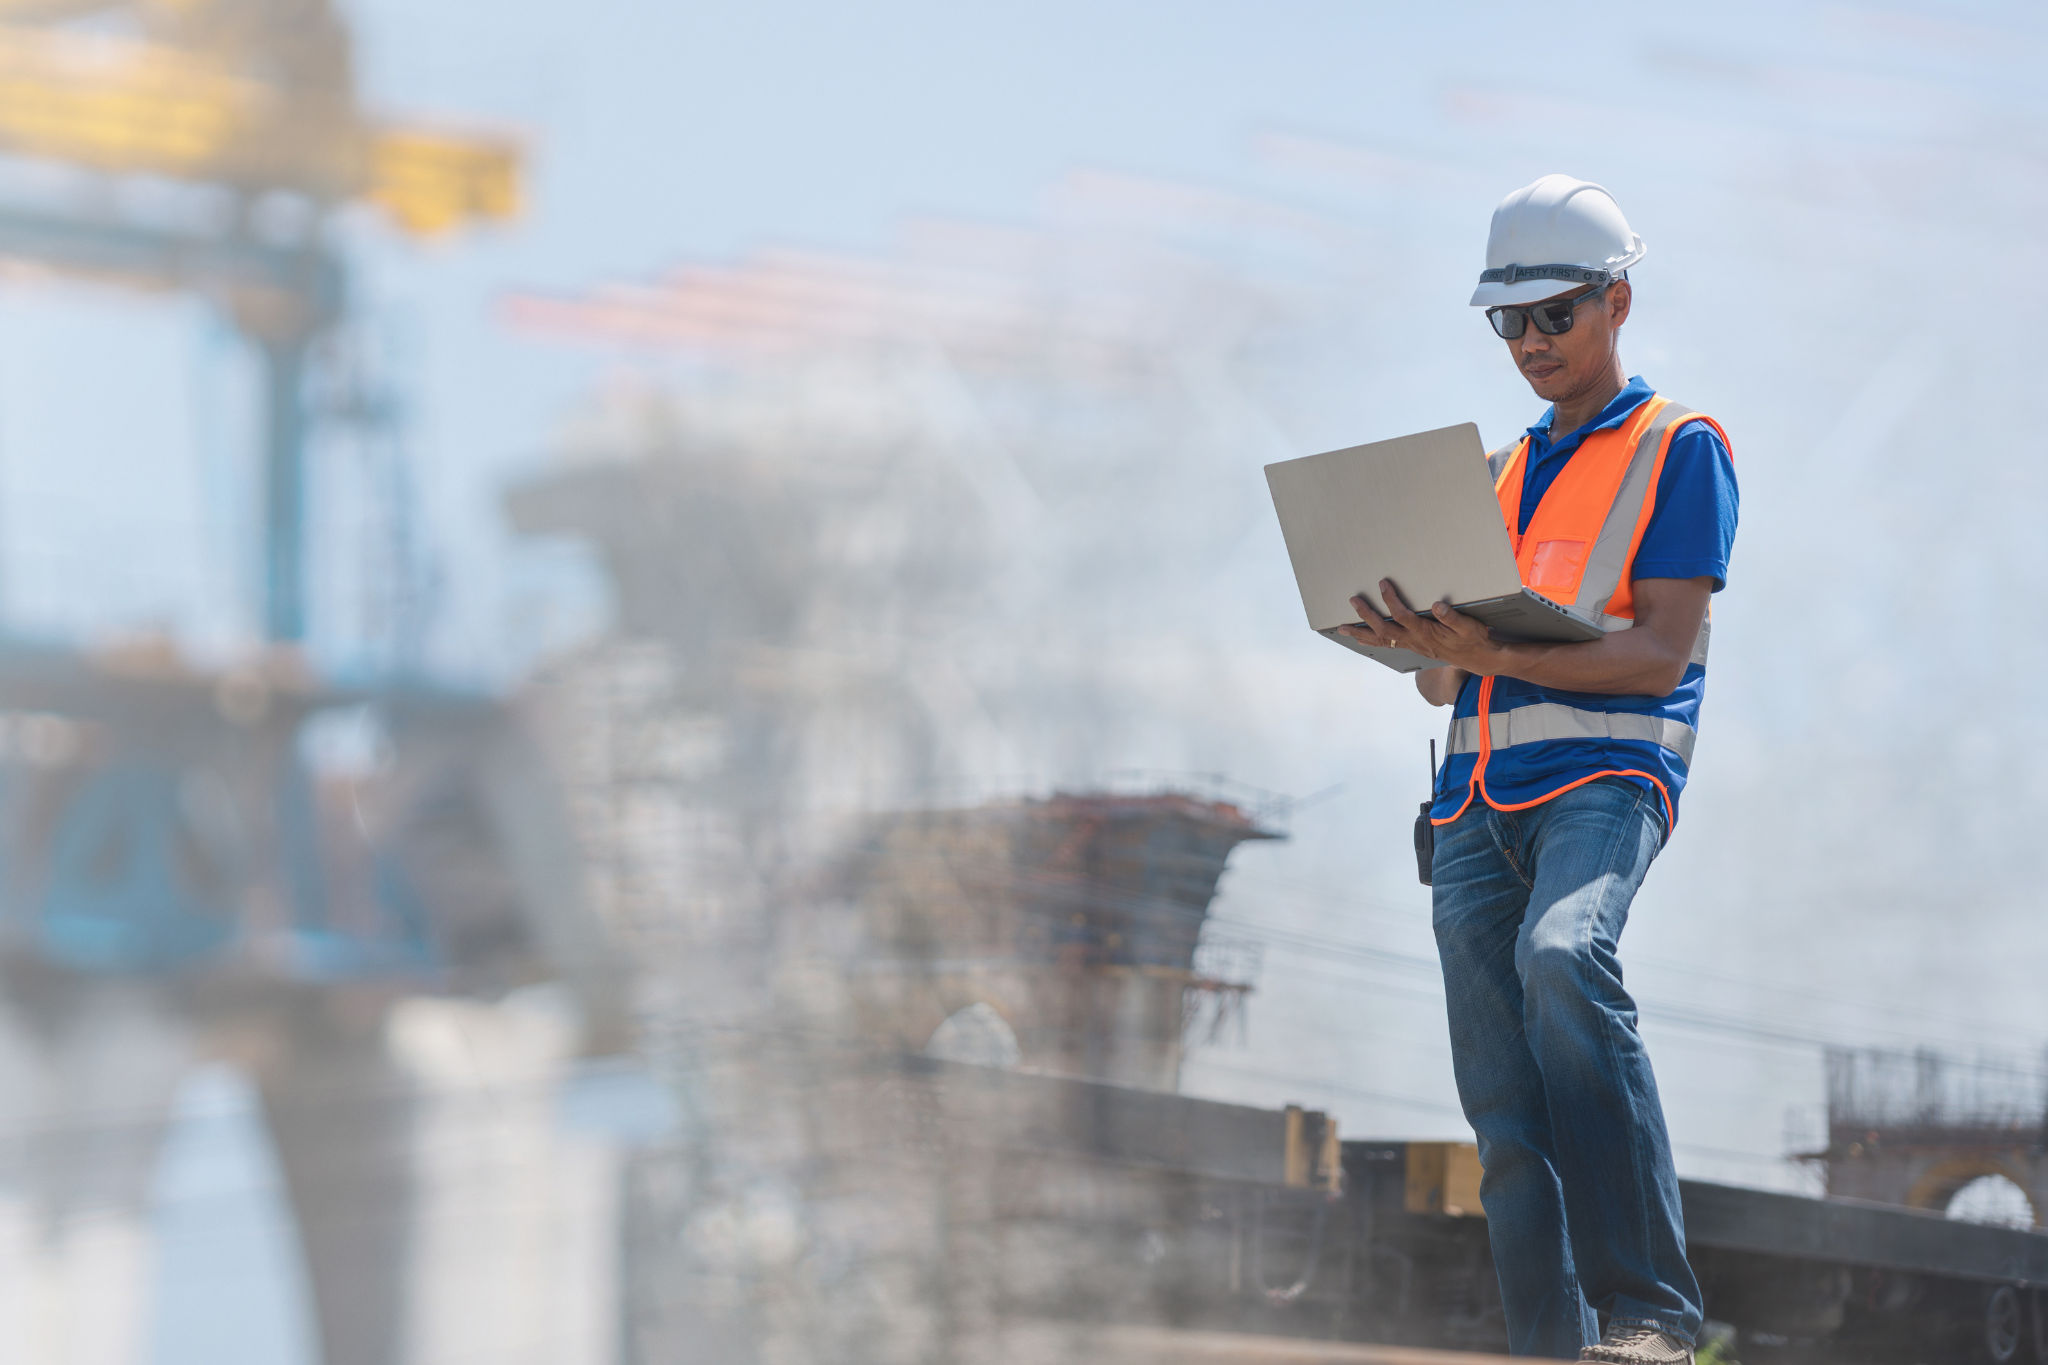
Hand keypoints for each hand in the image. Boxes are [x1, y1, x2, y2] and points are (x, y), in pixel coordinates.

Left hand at [1336, 579, 1500, 671]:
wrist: (1477, 657)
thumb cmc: (1472, 638)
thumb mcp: (1468, 626)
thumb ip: (1452, 617)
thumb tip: (1437, 605)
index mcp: (1426, 633)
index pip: (1402, 616)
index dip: (1391, 600)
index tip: (1382, 584)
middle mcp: (1414, 641)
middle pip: (1384, 629)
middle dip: (1366, 616)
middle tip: (1353, 601)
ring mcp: (1411, 645)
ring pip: (1381, 640)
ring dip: (1360, 633)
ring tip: (1342, 629)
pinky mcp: (1411, 646)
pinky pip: (1386, 644)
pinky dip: (1371, 640)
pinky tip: (1360, 637)